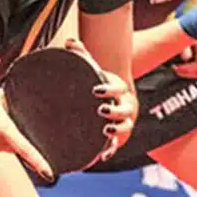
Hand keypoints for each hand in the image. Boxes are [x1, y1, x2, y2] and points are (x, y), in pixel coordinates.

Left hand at [64, 39, 137, 161]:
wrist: (107, 101)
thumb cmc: (97, 83)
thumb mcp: (91, 69)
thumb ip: (82, 56)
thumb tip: (70, 42)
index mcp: (117, 89)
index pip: (118, 88)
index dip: (109, 89)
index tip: (96, 90)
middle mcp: (123, 106)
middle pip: (125, 109)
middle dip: (115, 110)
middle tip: (101, 110)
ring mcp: (122, 122)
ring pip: (126, 127)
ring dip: (118, 129)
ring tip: (107, 130)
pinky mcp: (116, 137)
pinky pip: (117, 145)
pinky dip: (111, 149)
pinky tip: (103, 154)